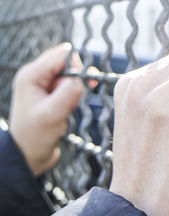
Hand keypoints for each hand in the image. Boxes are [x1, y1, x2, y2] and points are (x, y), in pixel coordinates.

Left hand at [9, 43, 84, 175]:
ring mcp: (44, 84)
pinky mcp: (51, 93)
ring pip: (70, 74)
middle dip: (77, 78)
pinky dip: (74, 95)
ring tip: (69, 107)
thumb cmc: (35, 136)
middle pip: (67, 61)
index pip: (63, 54)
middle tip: (74, 99)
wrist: (28, 154)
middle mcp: (37, 75)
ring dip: (76, 89)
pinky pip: (70, 85)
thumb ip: (69, 93)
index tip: (85, 86)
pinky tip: (68, 108)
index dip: (78, 68)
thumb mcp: (53, 115)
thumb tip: (86, 76)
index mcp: (32, 74)